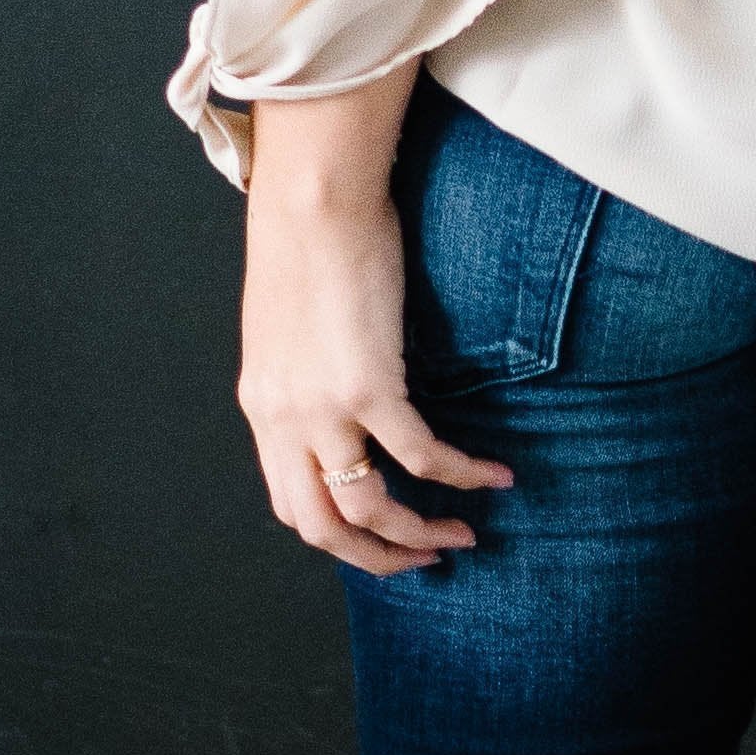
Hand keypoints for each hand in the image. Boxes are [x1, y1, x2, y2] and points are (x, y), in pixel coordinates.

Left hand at [235, 183, 513, 580]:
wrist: (313, 196)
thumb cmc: (307, 238)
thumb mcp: (289, 323)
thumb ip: (306, 370)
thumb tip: (343, 389)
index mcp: (263, 407)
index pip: (292, 503)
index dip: (339, 533)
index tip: (382, 535)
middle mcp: (284, 420)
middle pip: (324, 526)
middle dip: (377, 557)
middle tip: (424, 558)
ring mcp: (323, 408)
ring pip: (369, 507)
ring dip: (418, 535)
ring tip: (463, 532)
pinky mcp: (368, 384)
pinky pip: (420, 454)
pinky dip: (459, 476)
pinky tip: (492, 477)